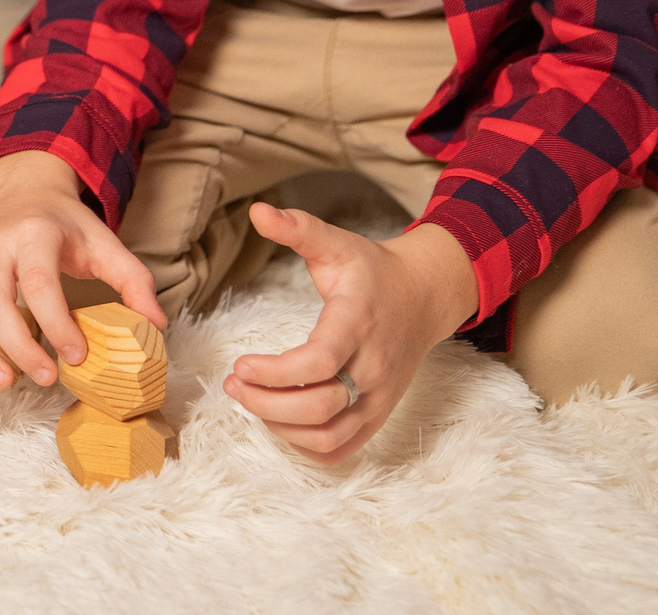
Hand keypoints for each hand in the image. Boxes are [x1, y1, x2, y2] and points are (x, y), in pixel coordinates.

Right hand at [0, 151, 164, 397]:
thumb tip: (155, 326)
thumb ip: (134, 281)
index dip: (56, 324)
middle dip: (18, 346)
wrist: (22, 190)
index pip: (38, 282)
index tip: (77, 357)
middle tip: (46, 378)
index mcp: (33, 234)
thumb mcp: (104, 242)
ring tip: (2, 385)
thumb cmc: (65, 224)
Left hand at [220, 205, 478, 463]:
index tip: (240, 364)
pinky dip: (305, 445)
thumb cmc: (372, 272)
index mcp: (358, 324)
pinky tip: (279, 421)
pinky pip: (341, 448)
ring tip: (249, 400)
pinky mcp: (378, 414)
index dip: (276, 373)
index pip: (320, 362)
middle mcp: (372, 367)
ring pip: (330, 436)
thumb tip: (258, 210)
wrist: (423, 297)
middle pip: (320, 408)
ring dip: (281, 428)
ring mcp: (379, 397)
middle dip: (267, 404)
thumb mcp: (337, 243)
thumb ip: (298, 228)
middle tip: (234, 383)